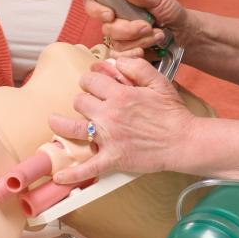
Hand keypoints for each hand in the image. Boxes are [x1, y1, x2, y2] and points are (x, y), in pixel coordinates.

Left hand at [47, 57, 194, 184]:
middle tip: (89, 104)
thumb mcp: (158, 82)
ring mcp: (109, 138)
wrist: (183, 141)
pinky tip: (60, 176)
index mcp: (120, 95)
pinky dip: (73, 174)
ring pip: (73, 128)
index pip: (90, 81)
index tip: (94, 84)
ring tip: (55, 123)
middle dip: (83, 100)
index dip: (91, 80)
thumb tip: (116, 61)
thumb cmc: (172, 113)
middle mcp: (109, 115)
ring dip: (61, 125)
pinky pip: (87, 168)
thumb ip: (136, 66)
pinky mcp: (113, 158)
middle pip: (80, 101)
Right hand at [87, 0, 189, 56]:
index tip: (110, 14)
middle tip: (148, 26)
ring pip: (117, 45)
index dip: (96, 10)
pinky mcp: (126, 55)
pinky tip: (148, 50)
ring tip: (157, 35)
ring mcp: (119, 40)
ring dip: (140, 41)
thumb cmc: (169, 11)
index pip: (92, 4)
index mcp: (117, 4)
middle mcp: (114, 22)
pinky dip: (136, 55)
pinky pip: (122, 59)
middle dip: (129, 29)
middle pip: (107, 29)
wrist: (182, 32)